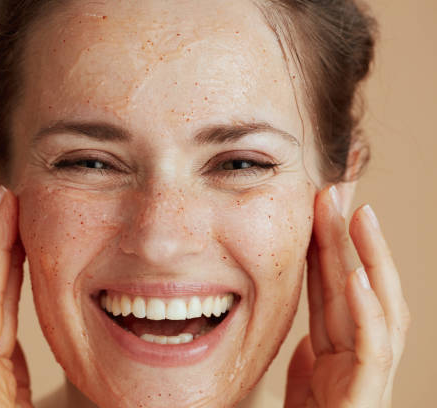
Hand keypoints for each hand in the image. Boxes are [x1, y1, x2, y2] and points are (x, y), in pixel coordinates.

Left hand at [284, 186, 409, 407]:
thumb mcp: (299, 387)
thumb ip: (308, 357)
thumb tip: (312, 333)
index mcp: (336, 353)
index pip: (332, 289)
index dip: (329, 247)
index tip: (320, 204)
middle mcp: (356, 360)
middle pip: (355, 288)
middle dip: (348, 239)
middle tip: (337, 189)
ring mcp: (366, 378)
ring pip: (376, 309)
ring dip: (368, 260)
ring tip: (357, 214)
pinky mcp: (365, 399)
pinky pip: (372, 352)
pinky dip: (367, 313)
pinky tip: (357, 275)